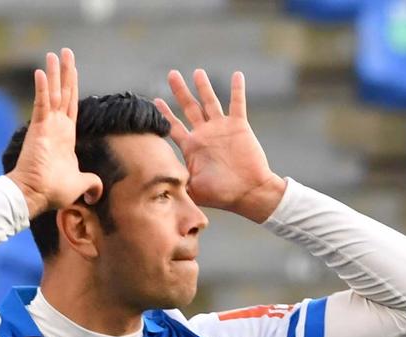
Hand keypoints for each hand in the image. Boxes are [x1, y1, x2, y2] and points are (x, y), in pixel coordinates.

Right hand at [9, 49, 103, 217]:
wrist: (35, 195)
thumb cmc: (54, 192)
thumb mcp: (79, 185)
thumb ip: (91, 183)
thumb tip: (97, 192)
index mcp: (66, 136)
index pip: (71, 105)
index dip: (73, 87)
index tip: (73, 70)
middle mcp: (56, 127)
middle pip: (64, 93)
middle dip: (66, 72)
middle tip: (66, 52)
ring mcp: (47, 125)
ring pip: (53, 93)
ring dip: (54, 73)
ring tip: (54, 54)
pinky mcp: (38, 128)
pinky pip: (41, 103)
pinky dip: (42, 87)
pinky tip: (42, 71)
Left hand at [157, 69, 286, 222]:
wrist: (250, 192)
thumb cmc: (223, 195)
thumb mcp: (194, 191)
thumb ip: (177, 185)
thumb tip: (156, 190)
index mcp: (192, 146)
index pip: (174, 126)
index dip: (164, 114)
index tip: (155, 100)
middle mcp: (205, 134)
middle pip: (189, 107)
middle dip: (180, 91)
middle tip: (172, 74)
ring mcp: (222, 128)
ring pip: (210, 101)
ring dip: (204, 86)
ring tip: (197, 72)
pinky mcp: (239, 126)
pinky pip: (237, 103)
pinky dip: (237, 89)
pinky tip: (237, 75)